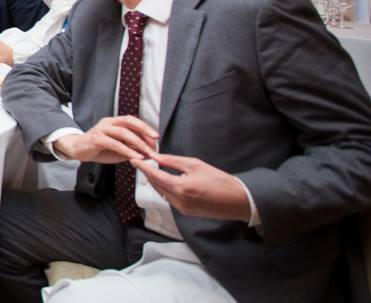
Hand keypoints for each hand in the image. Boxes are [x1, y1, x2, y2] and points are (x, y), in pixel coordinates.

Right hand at [52, 116, 157, 163]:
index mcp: (114, 122)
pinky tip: (135, 156)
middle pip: (129, 122)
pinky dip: (127, 150)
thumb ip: (132, 149)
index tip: (156, 138)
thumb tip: (149, 153)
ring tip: (148, 152)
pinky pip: (115, 144)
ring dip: (138, 142)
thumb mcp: (118, 149)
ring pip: (123, 133)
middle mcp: (108, 122)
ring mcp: (101, 129)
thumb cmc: (98, 149)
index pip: (132, 120)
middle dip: (144, 131)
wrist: (76, 150)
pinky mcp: (96, 139)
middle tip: (155, 140)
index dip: (145, 127)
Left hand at [132, 153, 252, 221]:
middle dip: (148, 173)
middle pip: (155, 185)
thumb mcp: (195, 165)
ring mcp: (181, 209)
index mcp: (180, 188)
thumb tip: (155, 156)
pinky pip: (169, 199)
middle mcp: (178, 201)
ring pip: (161, 193)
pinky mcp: (185, 212)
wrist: (237, 200)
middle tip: (142, 161)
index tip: (133, 158)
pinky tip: (166, 180)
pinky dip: (165, 189)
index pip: (154, 176)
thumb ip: (172, 161)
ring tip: (152, 169)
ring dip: (156, 182)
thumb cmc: (219, 179)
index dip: (142, 167)